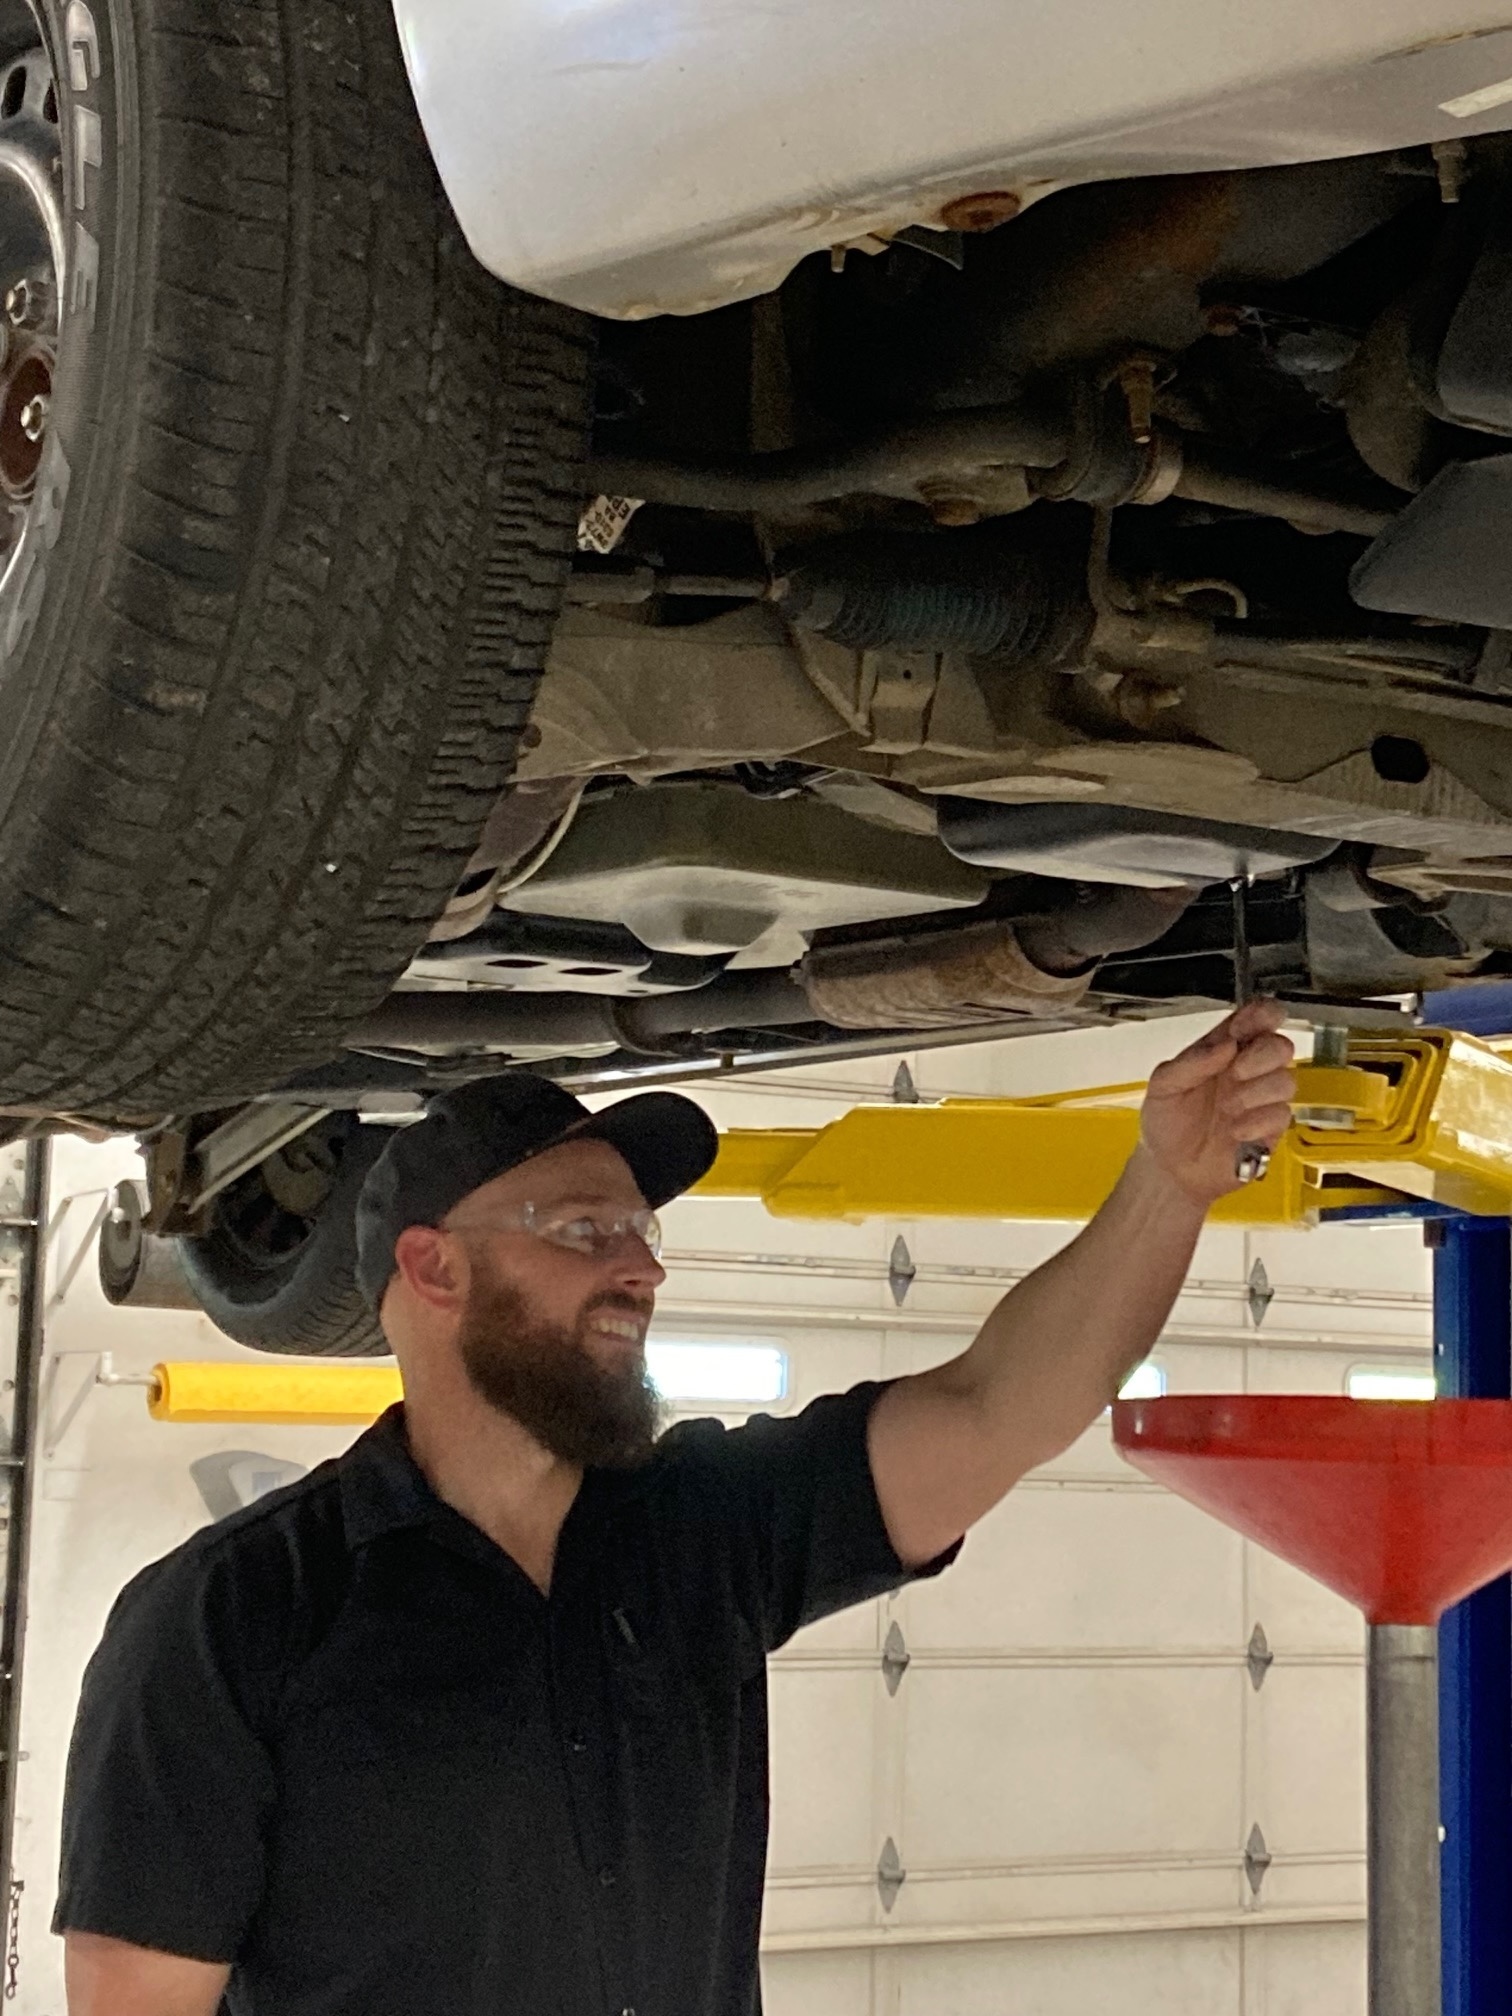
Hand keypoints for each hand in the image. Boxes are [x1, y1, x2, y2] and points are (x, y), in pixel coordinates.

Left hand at [1139, 1001, 1295, 1206]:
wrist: (1170, 1170)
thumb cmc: (1166, 1123)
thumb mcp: (1163, 1085)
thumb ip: (1191, 1061)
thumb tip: (1224, 1045)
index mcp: (1222, 1050)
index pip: (1256, 1019)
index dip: (1262, 1014)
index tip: (1252, 1024)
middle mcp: (1246, 1070)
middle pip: (1281, 1045)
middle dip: (1262, 1056)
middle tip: (1236, 1072)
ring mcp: (1261, 1099)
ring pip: (1286, 1080)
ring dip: (1255, 1093)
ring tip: (1227, 1109)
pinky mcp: (1270, 1128)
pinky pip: (1282, 1115)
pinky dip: (1257, 1122)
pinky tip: (1236, 1131)